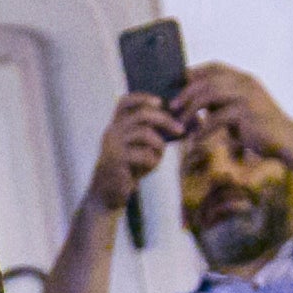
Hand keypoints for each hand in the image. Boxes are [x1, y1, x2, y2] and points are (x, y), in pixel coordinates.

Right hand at [84, 92, 176, 212]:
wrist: (108, 195)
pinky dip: (153, 161)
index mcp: (116, 126)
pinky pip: (144, 154)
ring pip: (145, 134)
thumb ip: (155, 136)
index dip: (143, 98)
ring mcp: (113, 145)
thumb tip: (184, 126)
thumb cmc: (129, 170)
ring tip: (159, 156)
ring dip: (159, 145)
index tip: (160, 102)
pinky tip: (149, 168)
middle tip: (180, 130)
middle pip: (142, 115)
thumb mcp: (142, 149)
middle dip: (165, 120)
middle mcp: (112, 131)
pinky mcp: (117, 160)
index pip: (125, 102)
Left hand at [170, 64, 292, 165]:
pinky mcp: (247, 113)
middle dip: (186, 92)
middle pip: (208, 79)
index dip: (193, 73)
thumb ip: (218, 102)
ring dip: (191, 109)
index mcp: (243, 79)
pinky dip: (203, 129)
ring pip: (210, 94)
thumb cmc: (257, 127)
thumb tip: (190, 102)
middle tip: (173, 106)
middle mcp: (245, 82)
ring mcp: (247, 96)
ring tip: (181, 123)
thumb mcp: (236, 110)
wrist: (285, 140)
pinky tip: (195, 140)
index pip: (214, 66)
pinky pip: (217, 118)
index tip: (175, 84)